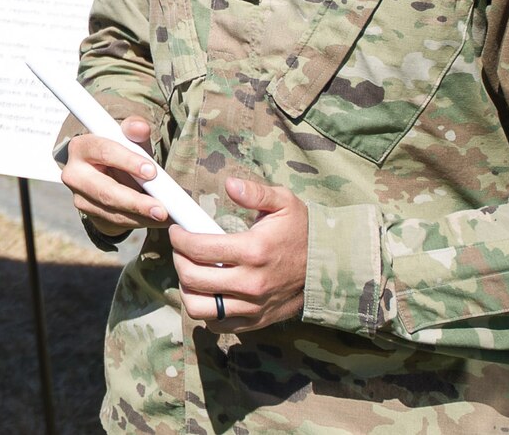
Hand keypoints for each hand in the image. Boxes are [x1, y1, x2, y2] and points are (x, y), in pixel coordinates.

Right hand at [59, 116, 171, 236]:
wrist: (109, 174)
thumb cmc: (121, 152)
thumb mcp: (128, 140)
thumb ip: (134, 131)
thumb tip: (140, 127)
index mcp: (81, 146)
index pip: (104, 151)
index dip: (127, 161)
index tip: (152, 171)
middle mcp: (74, 173)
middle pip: (105, 190)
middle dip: (136, 201)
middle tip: (162, 209)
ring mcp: (79, 197)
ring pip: (112, 211)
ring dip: (142, 216)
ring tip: (166, 216)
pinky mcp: (89, 214)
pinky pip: (116, 221)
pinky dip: (139, 222)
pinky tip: (157, 220)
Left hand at [170, 177, 308, 331]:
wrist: (331, 268)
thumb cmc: (302, 231)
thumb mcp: (284, 202)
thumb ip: (255, 192)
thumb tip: (230, 185)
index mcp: (253, 250)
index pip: (198, 248)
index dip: (179, 238)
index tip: (177, 232)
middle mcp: (251, 282)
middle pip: (192, 278)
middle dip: (178, 260)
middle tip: (181, 250)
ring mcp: (253, 305)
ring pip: (199, 307)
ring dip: (187, 289)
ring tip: (191, 272)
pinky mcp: (257, 320)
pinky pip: (218, 324)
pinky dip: (206, 311)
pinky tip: (209, 293)